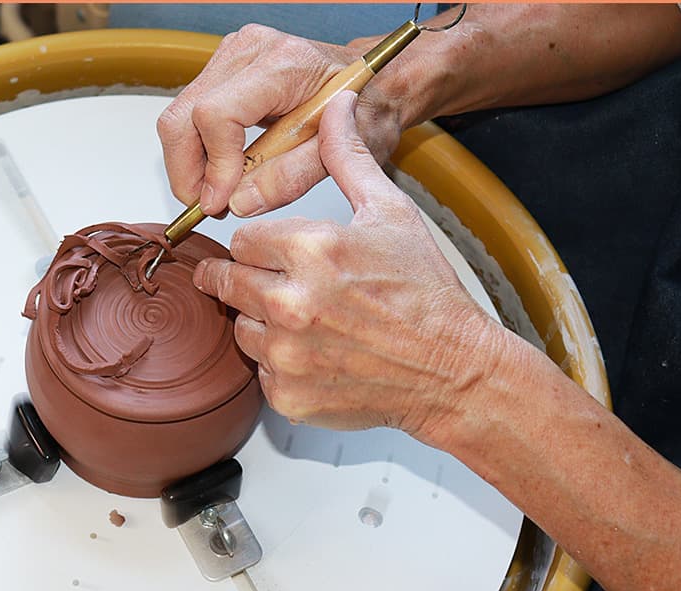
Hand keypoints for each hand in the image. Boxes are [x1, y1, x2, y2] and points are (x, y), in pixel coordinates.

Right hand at [156, 24, 407, 218]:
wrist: (376, 82)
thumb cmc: (366, 110)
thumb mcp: (344, 153)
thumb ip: (291, 178)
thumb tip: (239, 202)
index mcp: (283, 64)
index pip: (216, 115)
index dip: (213, 166)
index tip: (221, 203)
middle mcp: (249, 50)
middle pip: (182, 115)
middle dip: (187, 171)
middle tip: (209, 206)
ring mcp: (232, 55)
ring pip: (178, 117)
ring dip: (190, 164)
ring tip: (218, 193)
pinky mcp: (223, 69)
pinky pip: (189, 115)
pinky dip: (197, 151)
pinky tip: (222, 172)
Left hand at [194, 90, 502, 440]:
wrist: (454, 370)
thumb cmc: (427, 295)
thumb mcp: (391, 213)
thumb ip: (349, 158)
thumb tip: (337, 106)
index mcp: (311, 250)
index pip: (242, 239)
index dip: (257, 245)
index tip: (271, 252)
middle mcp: (290, 303)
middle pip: (226, 282)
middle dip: (244, 279)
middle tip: (272, 283)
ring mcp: (286, 354)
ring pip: (241, 329)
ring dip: (261, 324)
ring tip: (308, 320)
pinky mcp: (288, 394)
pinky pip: (261, 373)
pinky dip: (281, 366)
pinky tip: (318, 354)